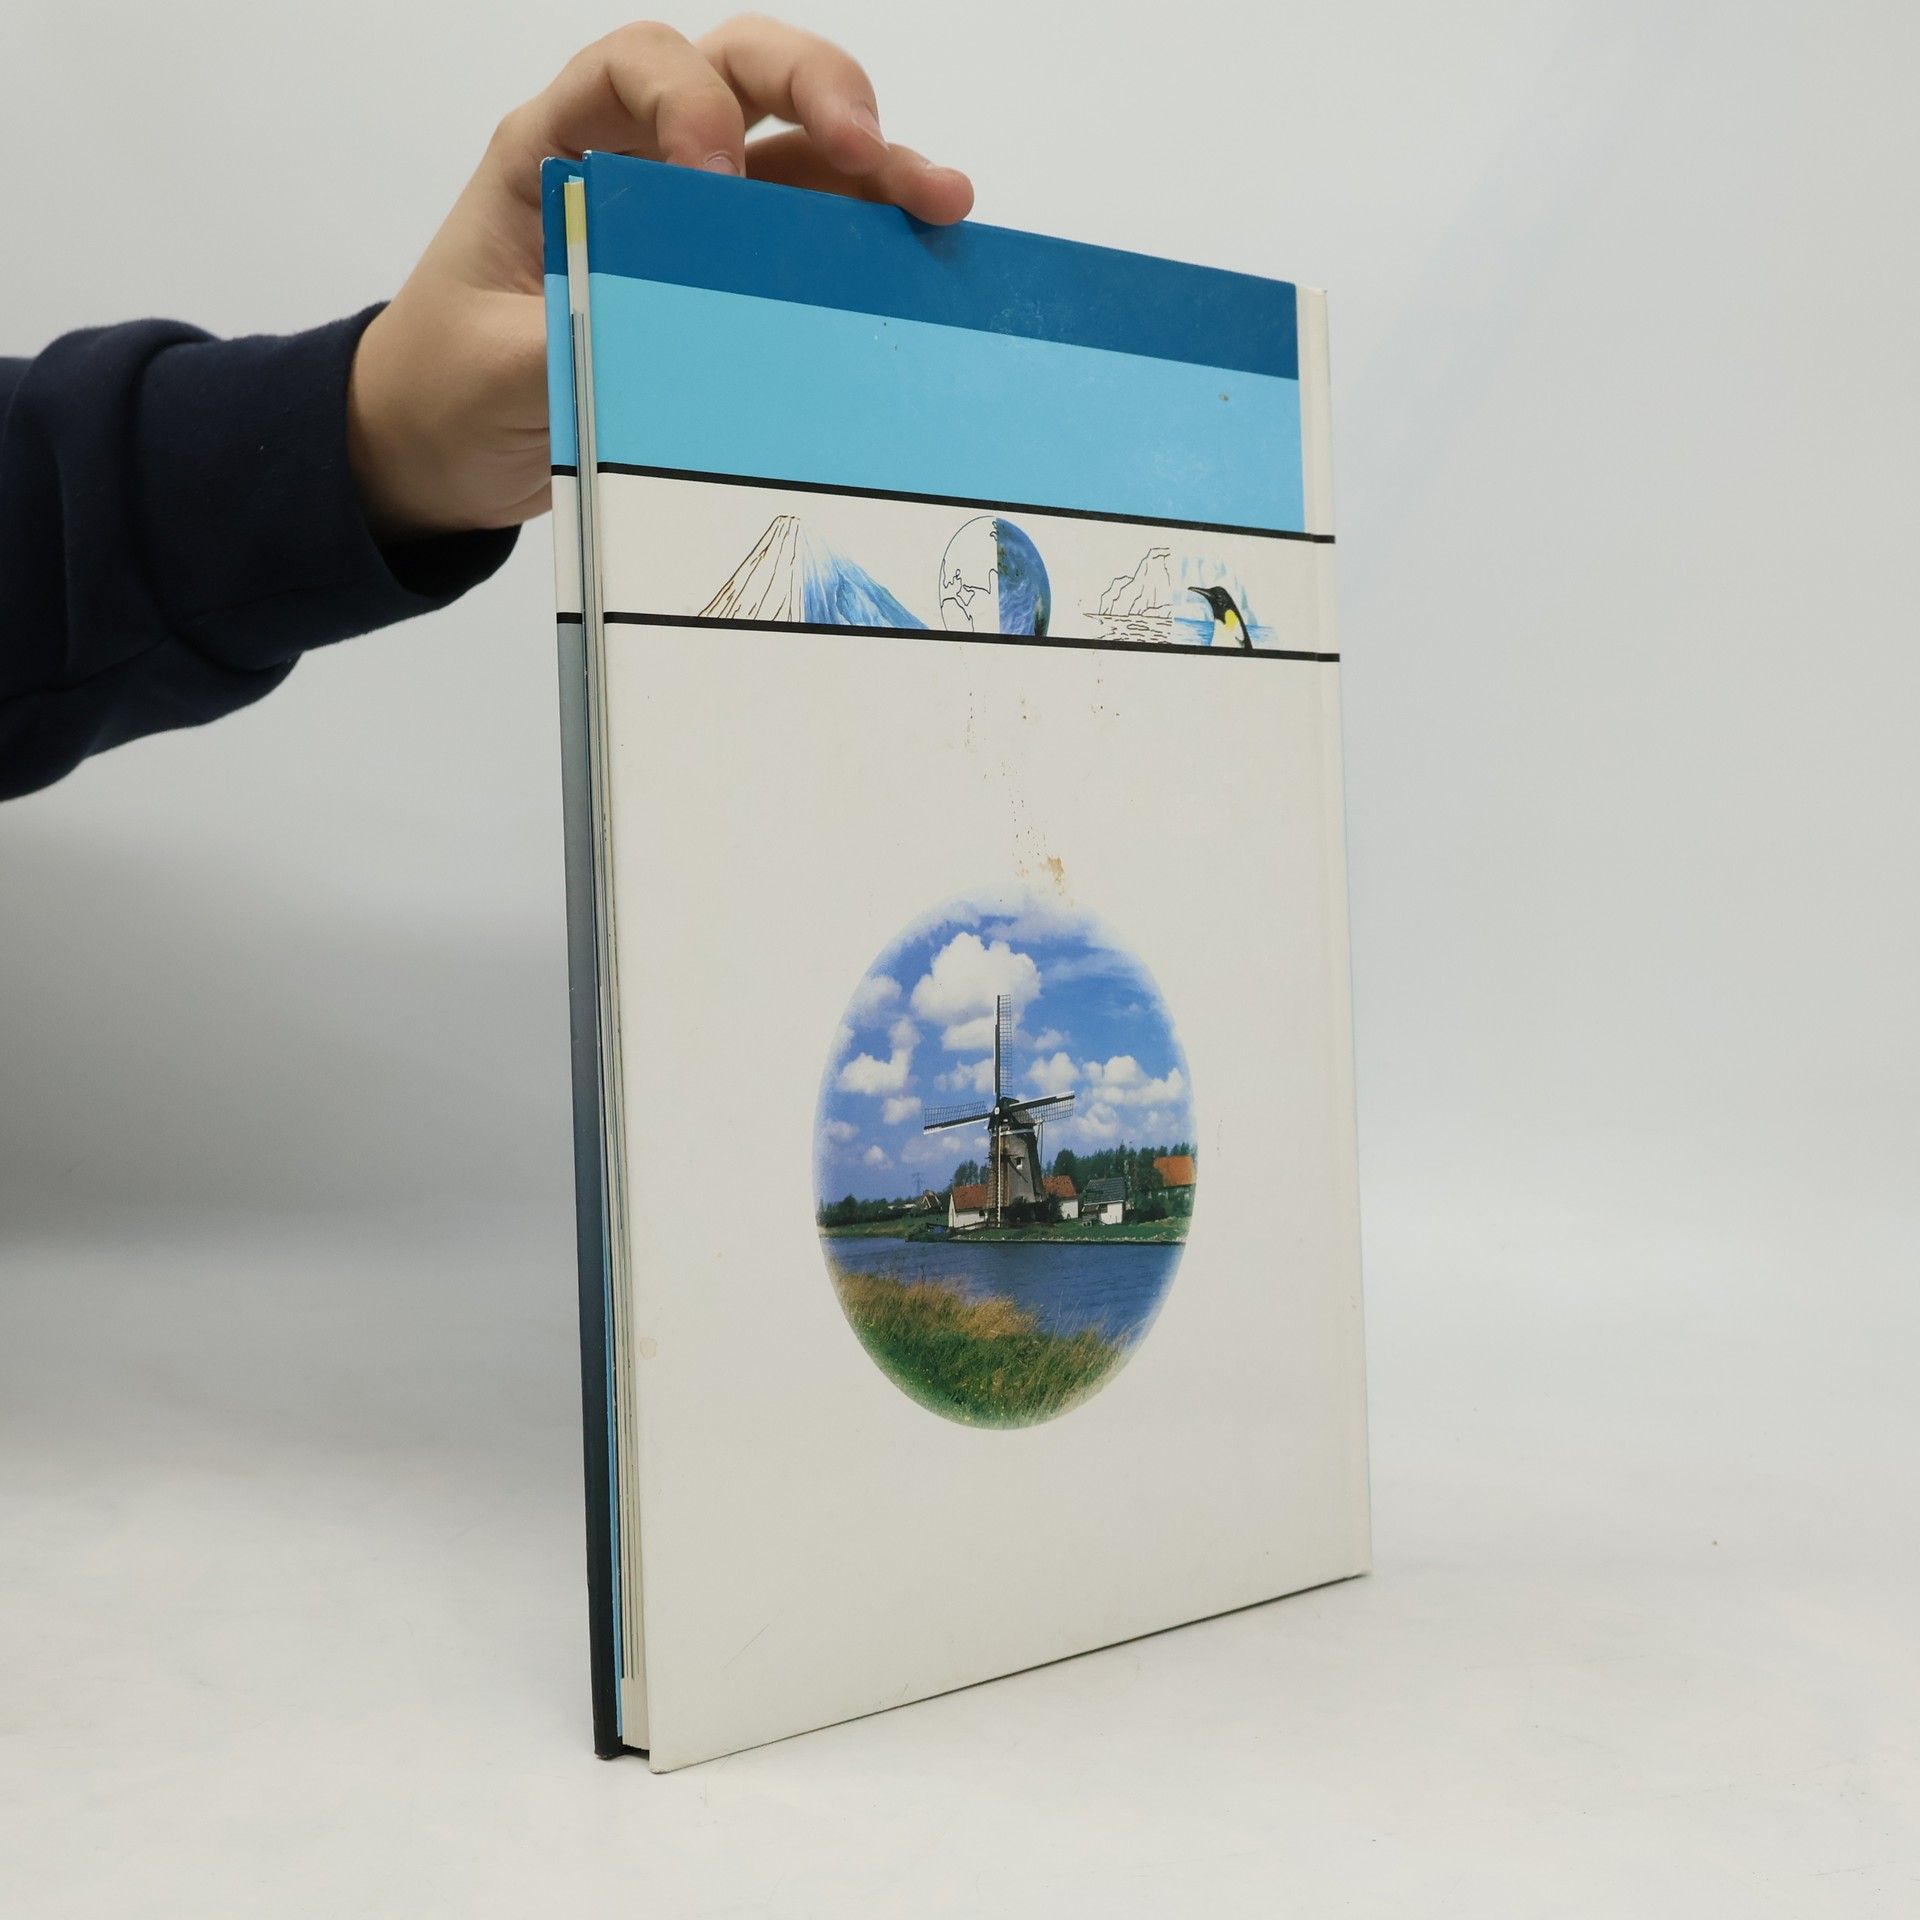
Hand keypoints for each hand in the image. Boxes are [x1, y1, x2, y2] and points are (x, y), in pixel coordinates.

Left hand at [347, 16, 972, 542]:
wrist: (441, 447)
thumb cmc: (447, 385)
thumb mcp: (493, 368)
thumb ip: (574, 342)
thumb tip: (667, 344)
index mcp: (558, 149)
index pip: (634, 67)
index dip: (687, 103)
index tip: (717, 183)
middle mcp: (640, 161)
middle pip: (743, 72)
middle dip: (817, 89)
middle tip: (870, 146)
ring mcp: (697, 220)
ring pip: (800, 150)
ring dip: (876, 166)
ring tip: (942, 205)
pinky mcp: (735, 282)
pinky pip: (814, 240)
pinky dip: (871, 241)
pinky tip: (927, 258)